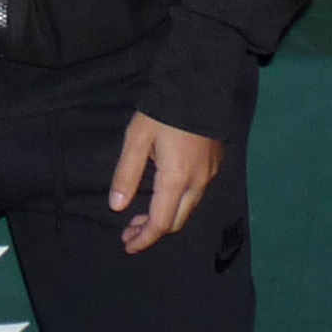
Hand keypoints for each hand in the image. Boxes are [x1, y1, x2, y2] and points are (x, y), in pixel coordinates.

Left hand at [107, 113, 221, 253]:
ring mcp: (210, 174)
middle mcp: (198, 183)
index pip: (160, 223)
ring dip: (164, 218)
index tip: (128, 245)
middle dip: (152, 232)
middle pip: (176, 221)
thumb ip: (126, 174)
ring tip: (141, 218)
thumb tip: (117, 207)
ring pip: (187, 209)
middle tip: (129, 232)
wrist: (199, 85)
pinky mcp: (214, 164)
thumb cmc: (163, 111)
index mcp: (177, 180)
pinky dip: (176, 204)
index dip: (144, 238)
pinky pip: (195, 195)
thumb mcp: (136, 140)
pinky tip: (162, 196)